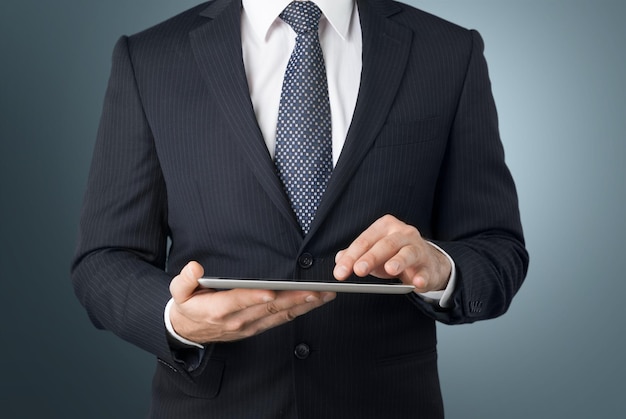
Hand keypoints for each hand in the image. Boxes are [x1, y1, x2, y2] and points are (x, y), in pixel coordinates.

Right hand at [169, 262, 335, 343]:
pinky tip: (314, 302)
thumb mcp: (178, 292)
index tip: (270, 292)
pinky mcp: (257, 328)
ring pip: (280, 315)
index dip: (254, 297)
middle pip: (268, 309)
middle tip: (315, 290)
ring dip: (303, 306)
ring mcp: (250, 326)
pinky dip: (299, 311)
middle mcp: (237, 321)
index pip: (238, 302)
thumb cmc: (187, 307)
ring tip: (324, 295)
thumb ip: (184, 280)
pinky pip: (281, 320)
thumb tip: (195, 268)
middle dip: (293, 299)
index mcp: (218, 310)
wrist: (188, 332)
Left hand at [333, 214, 450, 292]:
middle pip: (385, 245)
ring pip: (408, 253)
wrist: (426, 262)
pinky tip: (417, 282)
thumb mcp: (373, 252)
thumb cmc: (394, 255)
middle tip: (358, 270)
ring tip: (390, 269)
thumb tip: (339, 258)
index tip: (340, 272)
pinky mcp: (429, 266)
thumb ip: (355, 254)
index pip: (364, 241)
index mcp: (385, 227)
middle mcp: (403, 233)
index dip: (351, 257)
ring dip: (399, 261)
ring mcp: (418, 248)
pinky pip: (426, 272)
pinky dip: (422, 277)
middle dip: (370, 258)